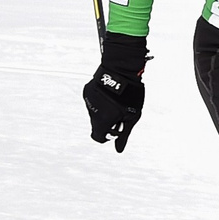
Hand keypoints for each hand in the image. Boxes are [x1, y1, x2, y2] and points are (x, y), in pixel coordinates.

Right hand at [84, 32, 148, 150]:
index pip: (98, 138)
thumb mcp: (131, 117)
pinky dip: (100, 100)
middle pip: (96, 124)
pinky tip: (110, 93)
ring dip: (103, 110)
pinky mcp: (87, 90)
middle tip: (120, 114)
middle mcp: (92, 112)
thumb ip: (124, 135)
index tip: (115, 130)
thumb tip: (119, 150)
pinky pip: (93, 101)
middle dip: (107, 122)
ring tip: (117, 100)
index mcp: (102, 121)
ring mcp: (88, 100)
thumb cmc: (130, 96)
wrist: (121, 70)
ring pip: (95, 111)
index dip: (107, 137)